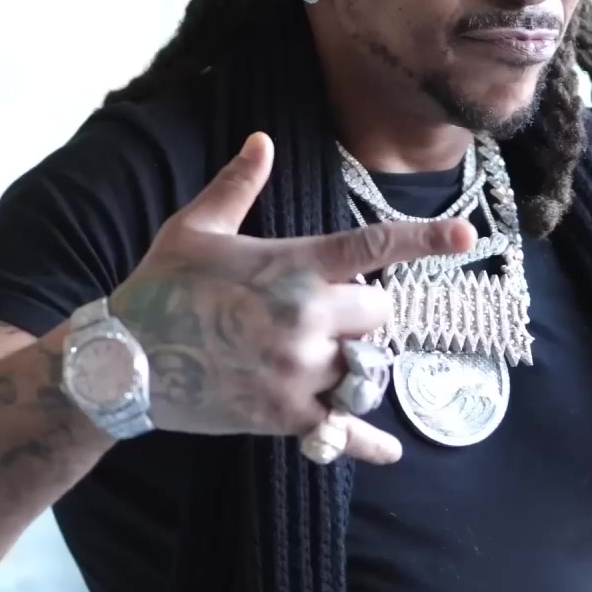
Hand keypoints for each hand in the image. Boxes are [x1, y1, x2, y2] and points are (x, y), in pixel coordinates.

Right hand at [110, 132, 475, 463]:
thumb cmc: (158, 287)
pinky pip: (343, 431)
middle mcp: (306, 318)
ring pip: (365, 369)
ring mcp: (298, 370)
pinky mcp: (284, 414)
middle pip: (380, 315)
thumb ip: (237, 185)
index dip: (425, 239)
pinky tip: (389, 451)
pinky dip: (369, 443)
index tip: (468, 236)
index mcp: (292, 267)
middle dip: (366, 312)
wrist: (123, 360)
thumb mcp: (194, 227)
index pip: (373, 247)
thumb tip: (261, 140)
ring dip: (357, 363)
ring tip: (330, 359)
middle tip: (332, 314)